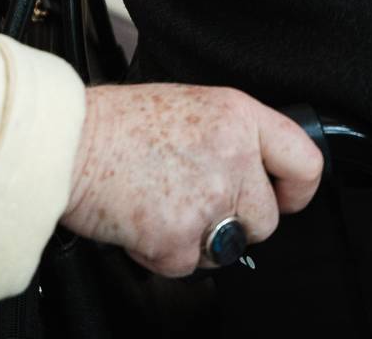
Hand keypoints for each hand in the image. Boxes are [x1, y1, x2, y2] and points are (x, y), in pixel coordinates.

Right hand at [61, 83, 323, 275]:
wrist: (66, 143)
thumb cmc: (117, 124)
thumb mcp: (193, 106)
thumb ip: (232, 137)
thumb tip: (255, 172)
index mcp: (240, 117)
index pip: (305, 161)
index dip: (297, 190)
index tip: (285, 198)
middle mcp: (233, 156)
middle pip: (266, 218)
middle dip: (236, 222)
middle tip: (196, 203)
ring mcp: (209, 199)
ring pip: (227, 247)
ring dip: (200, 241)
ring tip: (164, 208)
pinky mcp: (178, 236)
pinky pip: (185, 265)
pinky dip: (162, 254)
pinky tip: (141, 221)